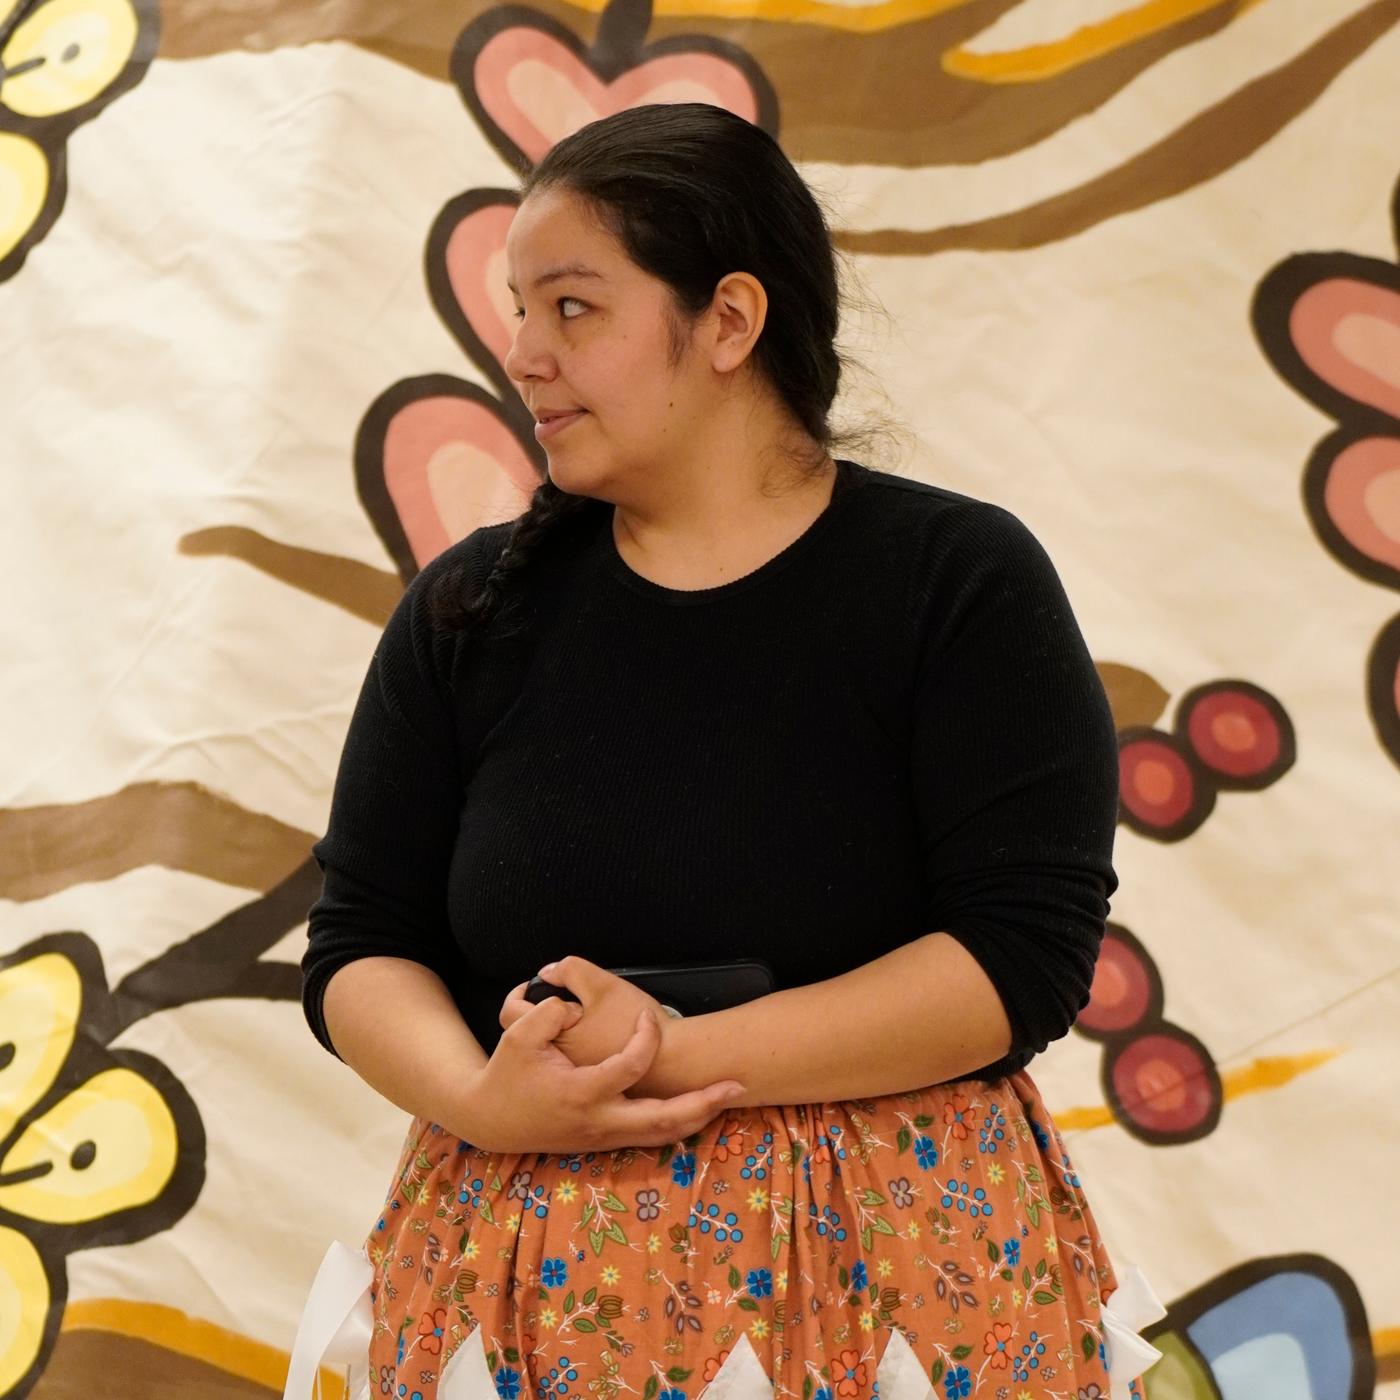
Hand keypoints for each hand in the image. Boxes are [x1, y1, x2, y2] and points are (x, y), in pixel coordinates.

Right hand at [454, 992, 743, 1153]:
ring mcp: (603, 1136)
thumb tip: (575, 1005)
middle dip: (702, 1102)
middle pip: (662, 1119)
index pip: (630, 1065)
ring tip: (726, 1096)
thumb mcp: (517, 1036)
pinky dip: (676, 1124)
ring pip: (660, 1134)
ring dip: (696, 1116)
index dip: (645, 1037)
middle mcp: (599, 1120)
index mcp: (581, 1092)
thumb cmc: (507, 1074)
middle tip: (736, 1084)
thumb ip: (549, 1014)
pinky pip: (649, 1136)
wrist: (492, 1121)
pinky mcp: (604, 1142)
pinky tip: (697, 1109)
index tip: (649, 1016)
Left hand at [499, 956, 672, 1078]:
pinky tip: (580, 1045)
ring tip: (561, 1024)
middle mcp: (552, 1066)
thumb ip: (571, 971)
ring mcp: (566, 1083)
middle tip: (538, 1007)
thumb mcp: (604, 985)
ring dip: (542, 1041)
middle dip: (524, 1021)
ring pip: (536, 1058)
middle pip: (518, 1039)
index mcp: (552, 1039)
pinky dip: (561, 1059)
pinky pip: (557, 1073)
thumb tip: (548, 973)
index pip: (511, 1014)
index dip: (521, 992)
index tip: (537, 983)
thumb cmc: (636, 1026)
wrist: (671, 1064)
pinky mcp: (582, 1094)